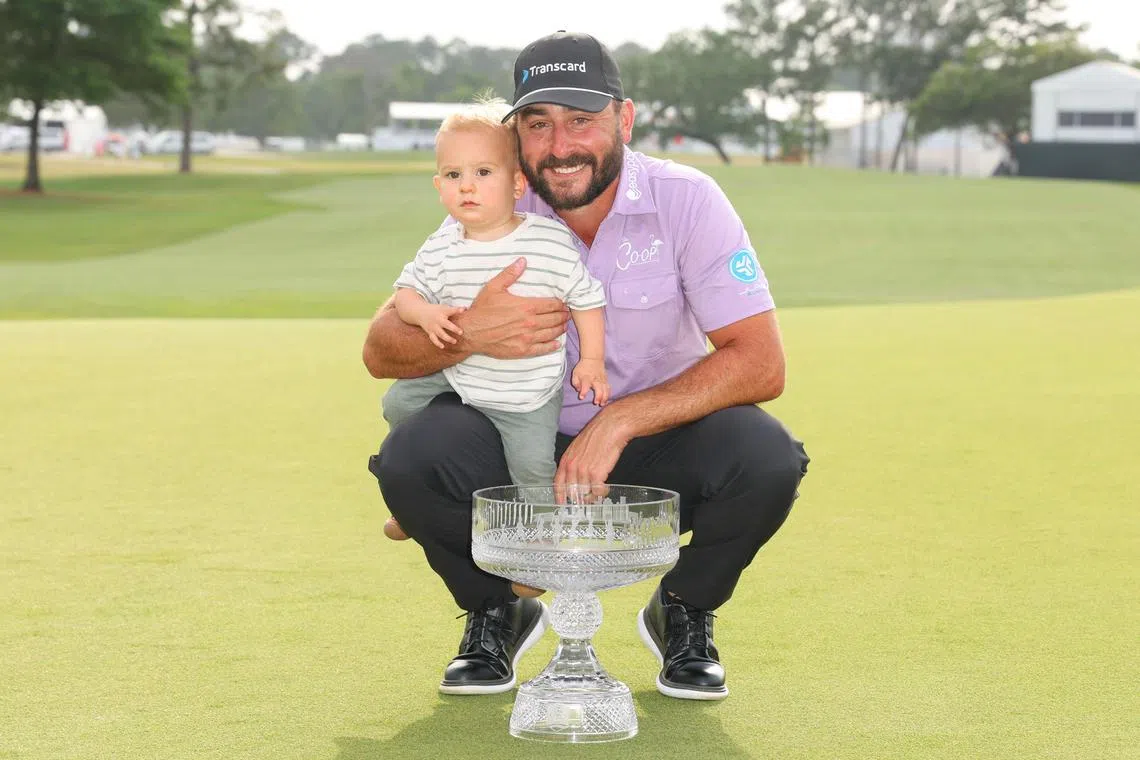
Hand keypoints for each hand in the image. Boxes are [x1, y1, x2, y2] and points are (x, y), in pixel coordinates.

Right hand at [416, 304, 465, 348]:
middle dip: (453, 328)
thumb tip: (466, 309)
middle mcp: (438, 319)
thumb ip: (454, 310)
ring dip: (447, 338)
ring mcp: (434, 326)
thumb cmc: (436, 310)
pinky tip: (442, 346)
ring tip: (455, 341)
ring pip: (440, 333)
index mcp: (442, 312)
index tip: (463, 310)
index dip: (457, 310)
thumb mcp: (444, 307)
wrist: (420, 313)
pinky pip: (433, 339)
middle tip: (461, 332)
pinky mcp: (430, 332)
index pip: (451, 310)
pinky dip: (437, 343)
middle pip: (446, 324)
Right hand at [455, 258, 569, 358]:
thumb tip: (523, 261)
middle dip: (563, 316)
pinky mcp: (523, 350)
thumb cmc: (482, 310)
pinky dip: (552, 346)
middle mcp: (530, 322)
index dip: (560, 304)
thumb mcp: (494, 287)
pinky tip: (556, 343)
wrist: (471, 332)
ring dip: (560, 329)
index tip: (563, 303)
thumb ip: (510, 274)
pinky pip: (543, 349)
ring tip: (563, 326)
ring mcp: (527, 338)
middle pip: (555, 319)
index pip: (552, 304)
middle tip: (566, 315)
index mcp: (526, 306)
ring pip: (551, 333)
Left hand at [554, 407, 632, 494]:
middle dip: (579, 498)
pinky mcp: (596, 474)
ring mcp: (583, 471)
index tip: (561, 504)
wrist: (611, 427)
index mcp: (566, 460)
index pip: (558, 483)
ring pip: (585, 494)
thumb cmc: (598, 434)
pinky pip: (597, 492)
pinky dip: (602, 493)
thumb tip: (576, 476)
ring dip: (593, 496)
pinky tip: (605, 488)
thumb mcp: (578, 447)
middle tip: (587, 499)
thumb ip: (574, 462)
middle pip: (571, 492)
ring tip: (599, 492)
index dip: (559, 496)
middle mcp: (572, 467)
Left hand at [571, 358, 608, 405]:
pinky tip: (606, 400)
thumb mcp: (575, 373)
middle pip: (599, 388)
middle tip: (596, 402)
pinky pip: (608, 388)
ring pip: (605, 389)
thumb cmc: (583, 368)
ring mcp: (602, 380)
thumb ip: (575, 382)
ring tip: (602, 404)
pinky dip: (608, 394)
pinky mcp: (606, 380)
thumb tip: (578, 389)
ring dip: (604, 397)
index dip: (583, 392)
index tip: (581, 397)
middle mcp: (595, 379)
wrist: (593, 359)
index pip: (585, 385)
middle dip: (598, 396)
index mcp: (586, 378)